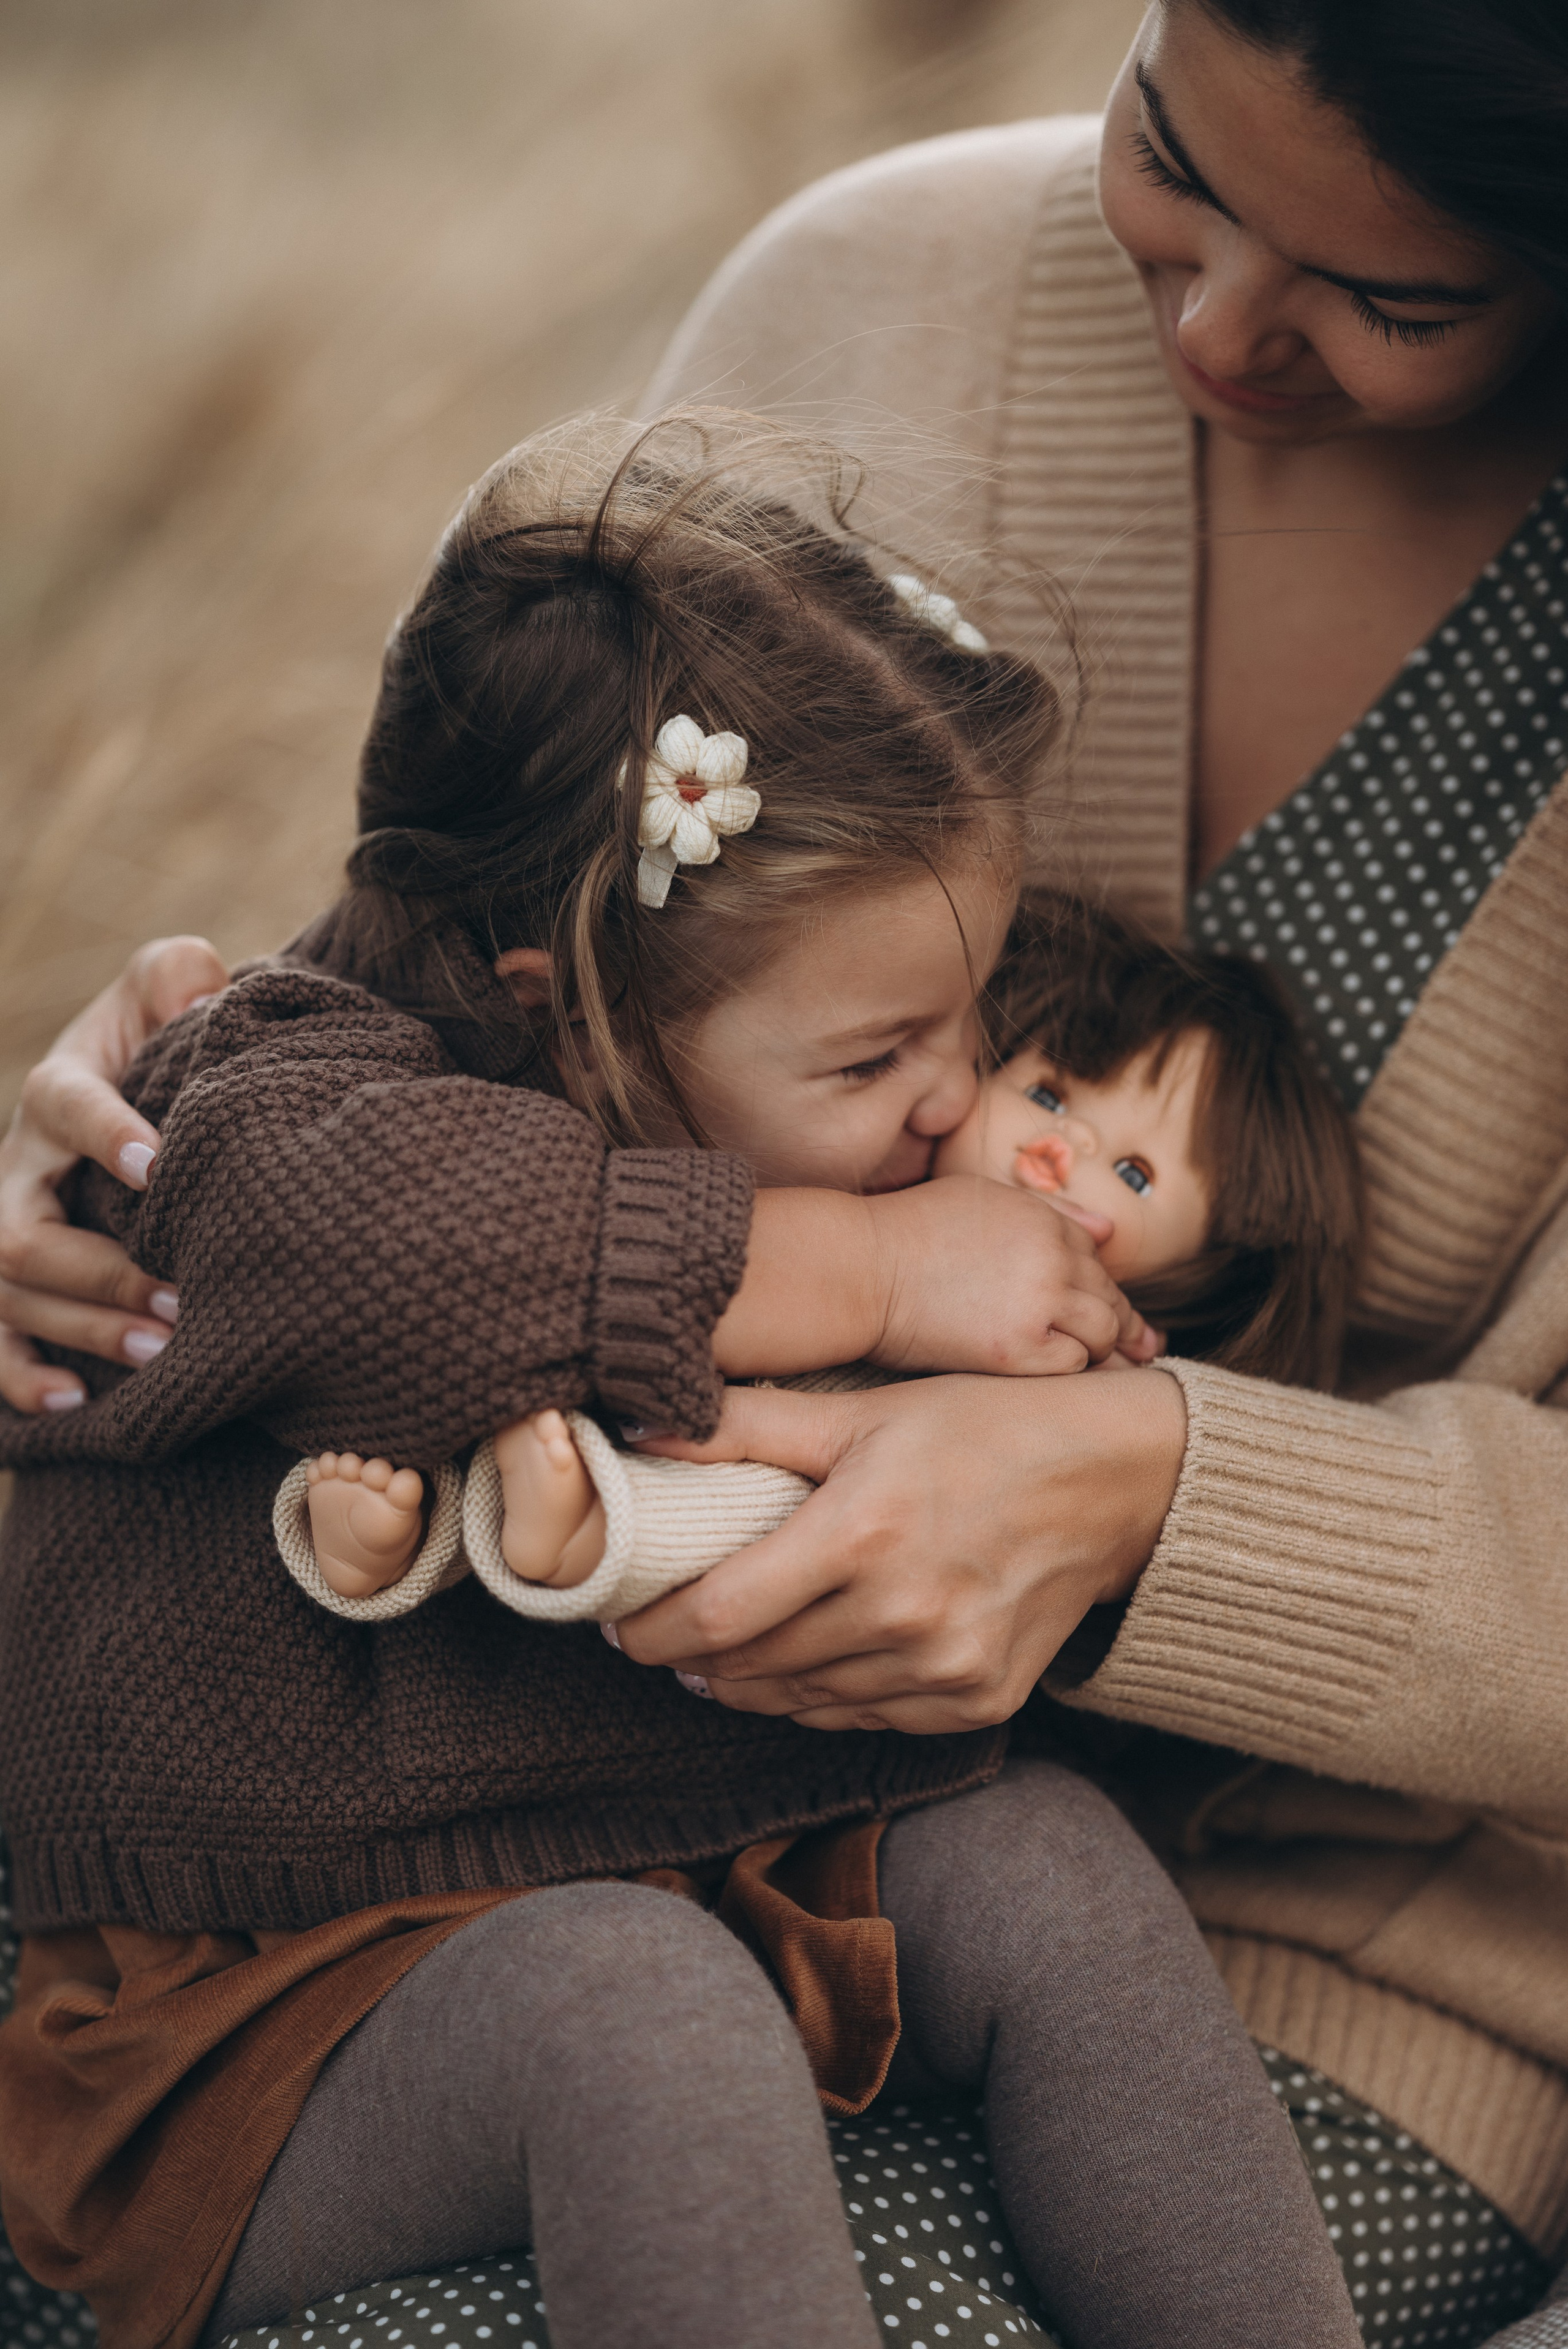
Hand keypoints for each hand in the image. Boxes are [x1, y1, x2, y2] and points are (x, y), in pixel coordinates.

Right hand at [0, 937, 227, 1409]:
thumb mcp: (172, 988)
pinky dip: (21, 1378)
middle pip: (23, 1231)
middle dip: (98, 1271)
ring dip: (81, 1329)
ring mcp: (8, 1230)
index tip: (157, 1162)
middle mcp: (18, 1167)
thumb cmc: (166, 1039)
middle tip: (181, 1298)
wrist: (150, 1088)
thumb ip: (180, 977)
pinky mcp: (14, 1284)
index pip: (66, 1105)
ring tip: (159, 1352)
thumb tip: (202, 988)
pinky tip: (74, 1403)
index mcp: (58, 1090)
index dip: (104, 1131)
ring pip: (9, 1294)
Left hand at [614, 1368, 1186, 1732]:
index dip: (651, 1631)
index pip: (716, 1616)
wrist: (1113, 1482)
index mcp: (861, 1534)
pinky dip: (821, 1698)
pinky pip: (864, 1718)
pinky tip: (801, 1666)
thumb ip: (751, 1425)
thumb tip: (640, 1425)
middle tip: (657, 1635)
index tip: (619, 1623)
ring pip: (801, 1702)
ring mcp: (943, 1668)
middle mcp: (901, 1613)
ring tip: (719, 1654)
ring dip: (749, 1684)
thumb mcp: (866, 1410)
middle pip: (750, 1668)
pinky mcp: (976, 1702)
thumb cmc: (982, 1428)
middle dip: (689, 1658)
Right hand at [870, 1177, 1153, 1373]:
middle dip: (1116, 1322)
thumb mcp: (981, 1198)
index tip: (1104, 1310)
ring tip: (1072, 1361)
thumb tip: (1109, 1231)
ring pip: (1103, 1331)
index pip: (1096, 1256)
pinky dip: (1066, 1368)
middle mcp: (1052, 1255)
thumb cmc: (908, 1233)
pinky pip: (1074, 1364)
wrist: (860, 1270)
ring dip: (1094, 1346)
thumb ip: (1049, 1212)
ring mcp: (1039, 1301)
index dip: (1098, 1286)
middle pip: (1109, 1294)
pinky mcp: (1018, 1348)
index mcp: (1043, 1218)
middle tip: (1130, 1349)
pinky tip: (1041, 1369)